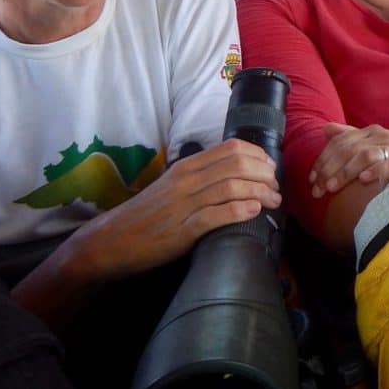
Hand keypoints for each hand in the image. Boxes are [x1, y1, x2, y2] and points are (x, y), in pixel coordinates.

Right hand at [68, 138, 280, 281]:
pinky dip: (240, 210)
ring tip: (272, 201)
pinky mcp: (183, 230)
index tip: (270, 167)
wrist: (113, 239)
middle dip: (264, 173)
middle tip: (276, 187)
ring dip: (260, 192)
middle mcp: (188, 180)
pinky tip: (253, 212)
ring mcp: (185, 204)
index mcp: (187, 166)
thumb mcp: (173, 186)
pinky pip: (217, 214)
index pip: (230, 148)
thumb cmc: (148, 214)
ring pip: (232, 186)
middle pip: (237, 164)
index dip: (258, 155)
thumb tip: (234, 174)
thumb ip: (200, 177)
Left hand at [309, 122, 388, 197]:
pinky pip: (388, 164)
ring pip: (363, 155)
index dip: (322, 161)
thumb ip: (348, 138)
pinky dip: (375, 171)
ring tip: (332, 187)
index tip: (311, 180)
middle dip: (328, 171)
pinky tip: (363, 181)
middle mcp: (380, 134)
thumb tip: (326, 128)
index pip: (339, 143)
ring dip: (345, 172)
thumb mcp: (369, 146)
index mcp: (369, 131)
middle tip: (317, 191)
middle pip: (347, 150)